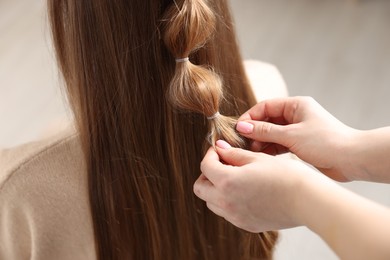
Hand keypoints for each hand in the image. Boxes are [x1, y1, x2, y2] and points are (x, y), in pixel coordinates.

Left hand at [193, 141, 319, 232]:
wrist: (307, 200)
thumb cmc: (286, 176)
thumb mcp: (257, 158)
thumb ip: (233, 154)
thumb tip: (219, 148)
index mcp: (227, 182)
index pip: (205, 166)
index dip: (210, 154)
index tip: (219, 150)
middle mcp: (226, 202)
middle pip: (200, 188)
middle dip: (206, 174)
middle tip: (220, 165)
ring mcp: (235, 216)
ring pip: (211, 203)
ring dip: (215, 189)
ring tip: (233, 178)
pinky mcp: (245, 224)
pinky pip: (227, 213)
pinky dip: (228, 201)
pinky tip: (244, 191)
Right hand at [236, 96, 358, 180]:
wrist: (352, 159)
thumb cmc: (325, 142)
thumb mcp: (291, 135)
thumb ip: (265, 131)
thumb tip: (242, 127)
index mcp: (296, 105)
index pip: (265, 106)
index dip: (250, 117)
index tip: (238, 129)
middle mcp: (296, 115)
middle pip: (268, 120)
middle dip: (255, 131)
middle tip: (244, 143)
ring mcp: (298, 130)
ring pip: (273, 133)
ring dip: (262, 141)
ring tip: (252, 152)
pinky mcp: (301, 144)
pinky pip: (280, 144)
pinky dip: (271, 149)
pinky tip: (263, 157)